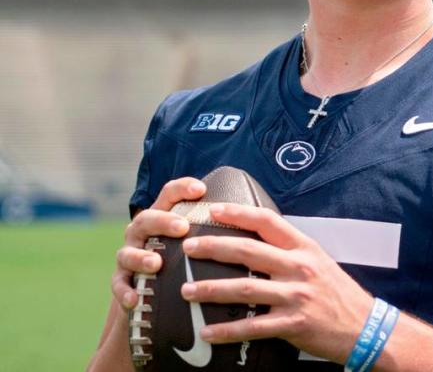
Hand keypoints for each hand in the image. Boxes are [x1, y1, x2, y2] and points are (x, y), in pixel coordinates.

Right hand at [111, 177, 205, 309]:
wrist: (154, 299)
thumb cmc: (184, 262)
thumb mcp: (198, 242)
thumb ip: (217, 230)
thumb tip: (258, 218)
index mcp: (163, 216)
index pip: (169, 195)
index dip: (183, 188)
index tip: (201, 189)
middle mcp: (142, 233)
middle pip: (146, 218)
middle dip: (163, 221)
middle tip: (183, 227)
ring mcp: (129, 256)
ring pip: (127, 251)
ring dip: (140, 256)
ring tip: (155, 263)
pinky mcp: (121, 281)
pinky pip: (118, 285)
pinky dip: (125, 291)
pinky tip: (135, 299)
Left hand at [177, 203, 374, 363]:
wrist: (365, 326)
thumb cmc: (338, 293)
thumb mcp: (319, 261)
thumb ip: (290, 252)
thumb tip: (256, 242)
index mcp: (305, 248)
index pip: (268, 222)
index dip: (239, 213)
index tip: (213, 209)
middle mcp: (300, 267)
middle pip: (249, 251)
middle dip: (214, 246)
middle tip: (188, 247)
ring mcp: (296, 296)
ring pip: (246, 288)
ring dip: (211, 289)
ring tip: (186, 291)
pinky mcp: (294, 324)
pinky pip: (253, 326)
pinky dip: (227, 331)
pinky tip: (207, 332)